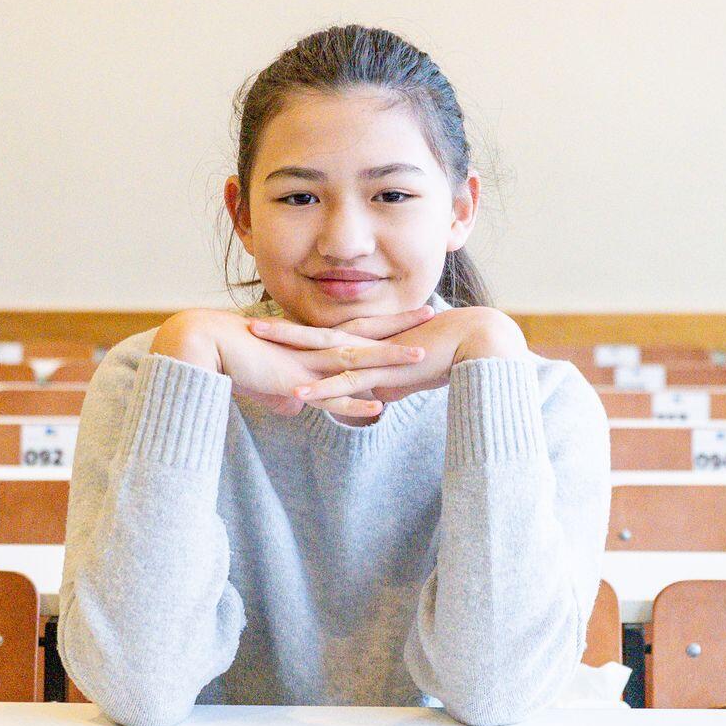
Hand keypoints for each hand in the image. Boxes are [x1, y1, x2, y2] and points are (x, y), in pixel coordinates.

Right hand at [150, 308, 427, 417]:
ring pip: (356, 360)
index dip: (386, 321)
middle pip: (366, 334)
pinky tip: (378, 408)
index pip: (356, 328)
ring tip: (420, 357)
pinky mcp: (293, 382)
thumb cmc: (229, 361)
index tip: (412, 312)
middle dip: (400, 325)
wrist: (201, 346)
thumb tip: (296, 406)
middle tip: (433, 311)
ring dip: (389, 359)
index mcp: (311, 344)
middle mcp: (314, 349)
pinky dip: (354, 404)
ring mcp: (306, 364)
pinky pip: (329, 395)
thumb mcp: (266, 380)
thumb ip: (286, 392)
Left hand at [248, 307, 528, 409]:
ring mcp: (372, 356)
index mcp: (368, 340)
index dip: (297, 332)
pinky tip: (298, 396)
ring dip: (288, 348)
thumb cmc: (448, 354)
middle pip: (314, 335)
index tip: (270, 329)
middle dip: (280, 331)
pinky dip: (322, 391)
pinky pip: (347, 384)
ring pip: (322, 353)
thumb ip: (388, 385)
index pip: (324, 334)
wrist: (476, 341)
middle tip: (248, 325)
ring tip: (256, 342)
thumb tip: (376, 400)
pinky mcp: (384, 373)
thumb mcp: (408, 373)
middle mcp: (365, 343)